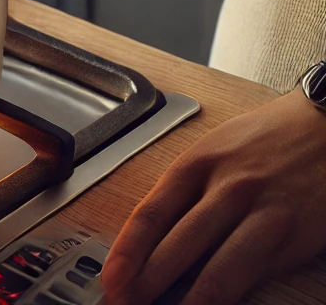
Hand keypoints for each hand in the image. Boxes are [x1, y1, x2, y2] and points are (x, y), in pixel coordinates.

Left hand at [102, 88, 325, 304]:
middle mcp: (227, 187)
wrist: (321, 127)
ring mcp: (262, 213)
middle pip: (179, 243)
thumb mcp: (214, 150)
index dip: (127, 250)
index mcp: (198, 163)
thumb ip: (187, 190)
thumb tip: (153, 237)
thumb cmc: (264, 139)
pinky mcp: (292, 236)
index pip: (152, 212)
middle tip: (125, 302)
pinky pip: (256, 273)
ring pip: (219, 268)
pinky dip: (230, 296)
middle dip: (148, 281)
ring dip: (190, 301)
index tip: (111, 276)